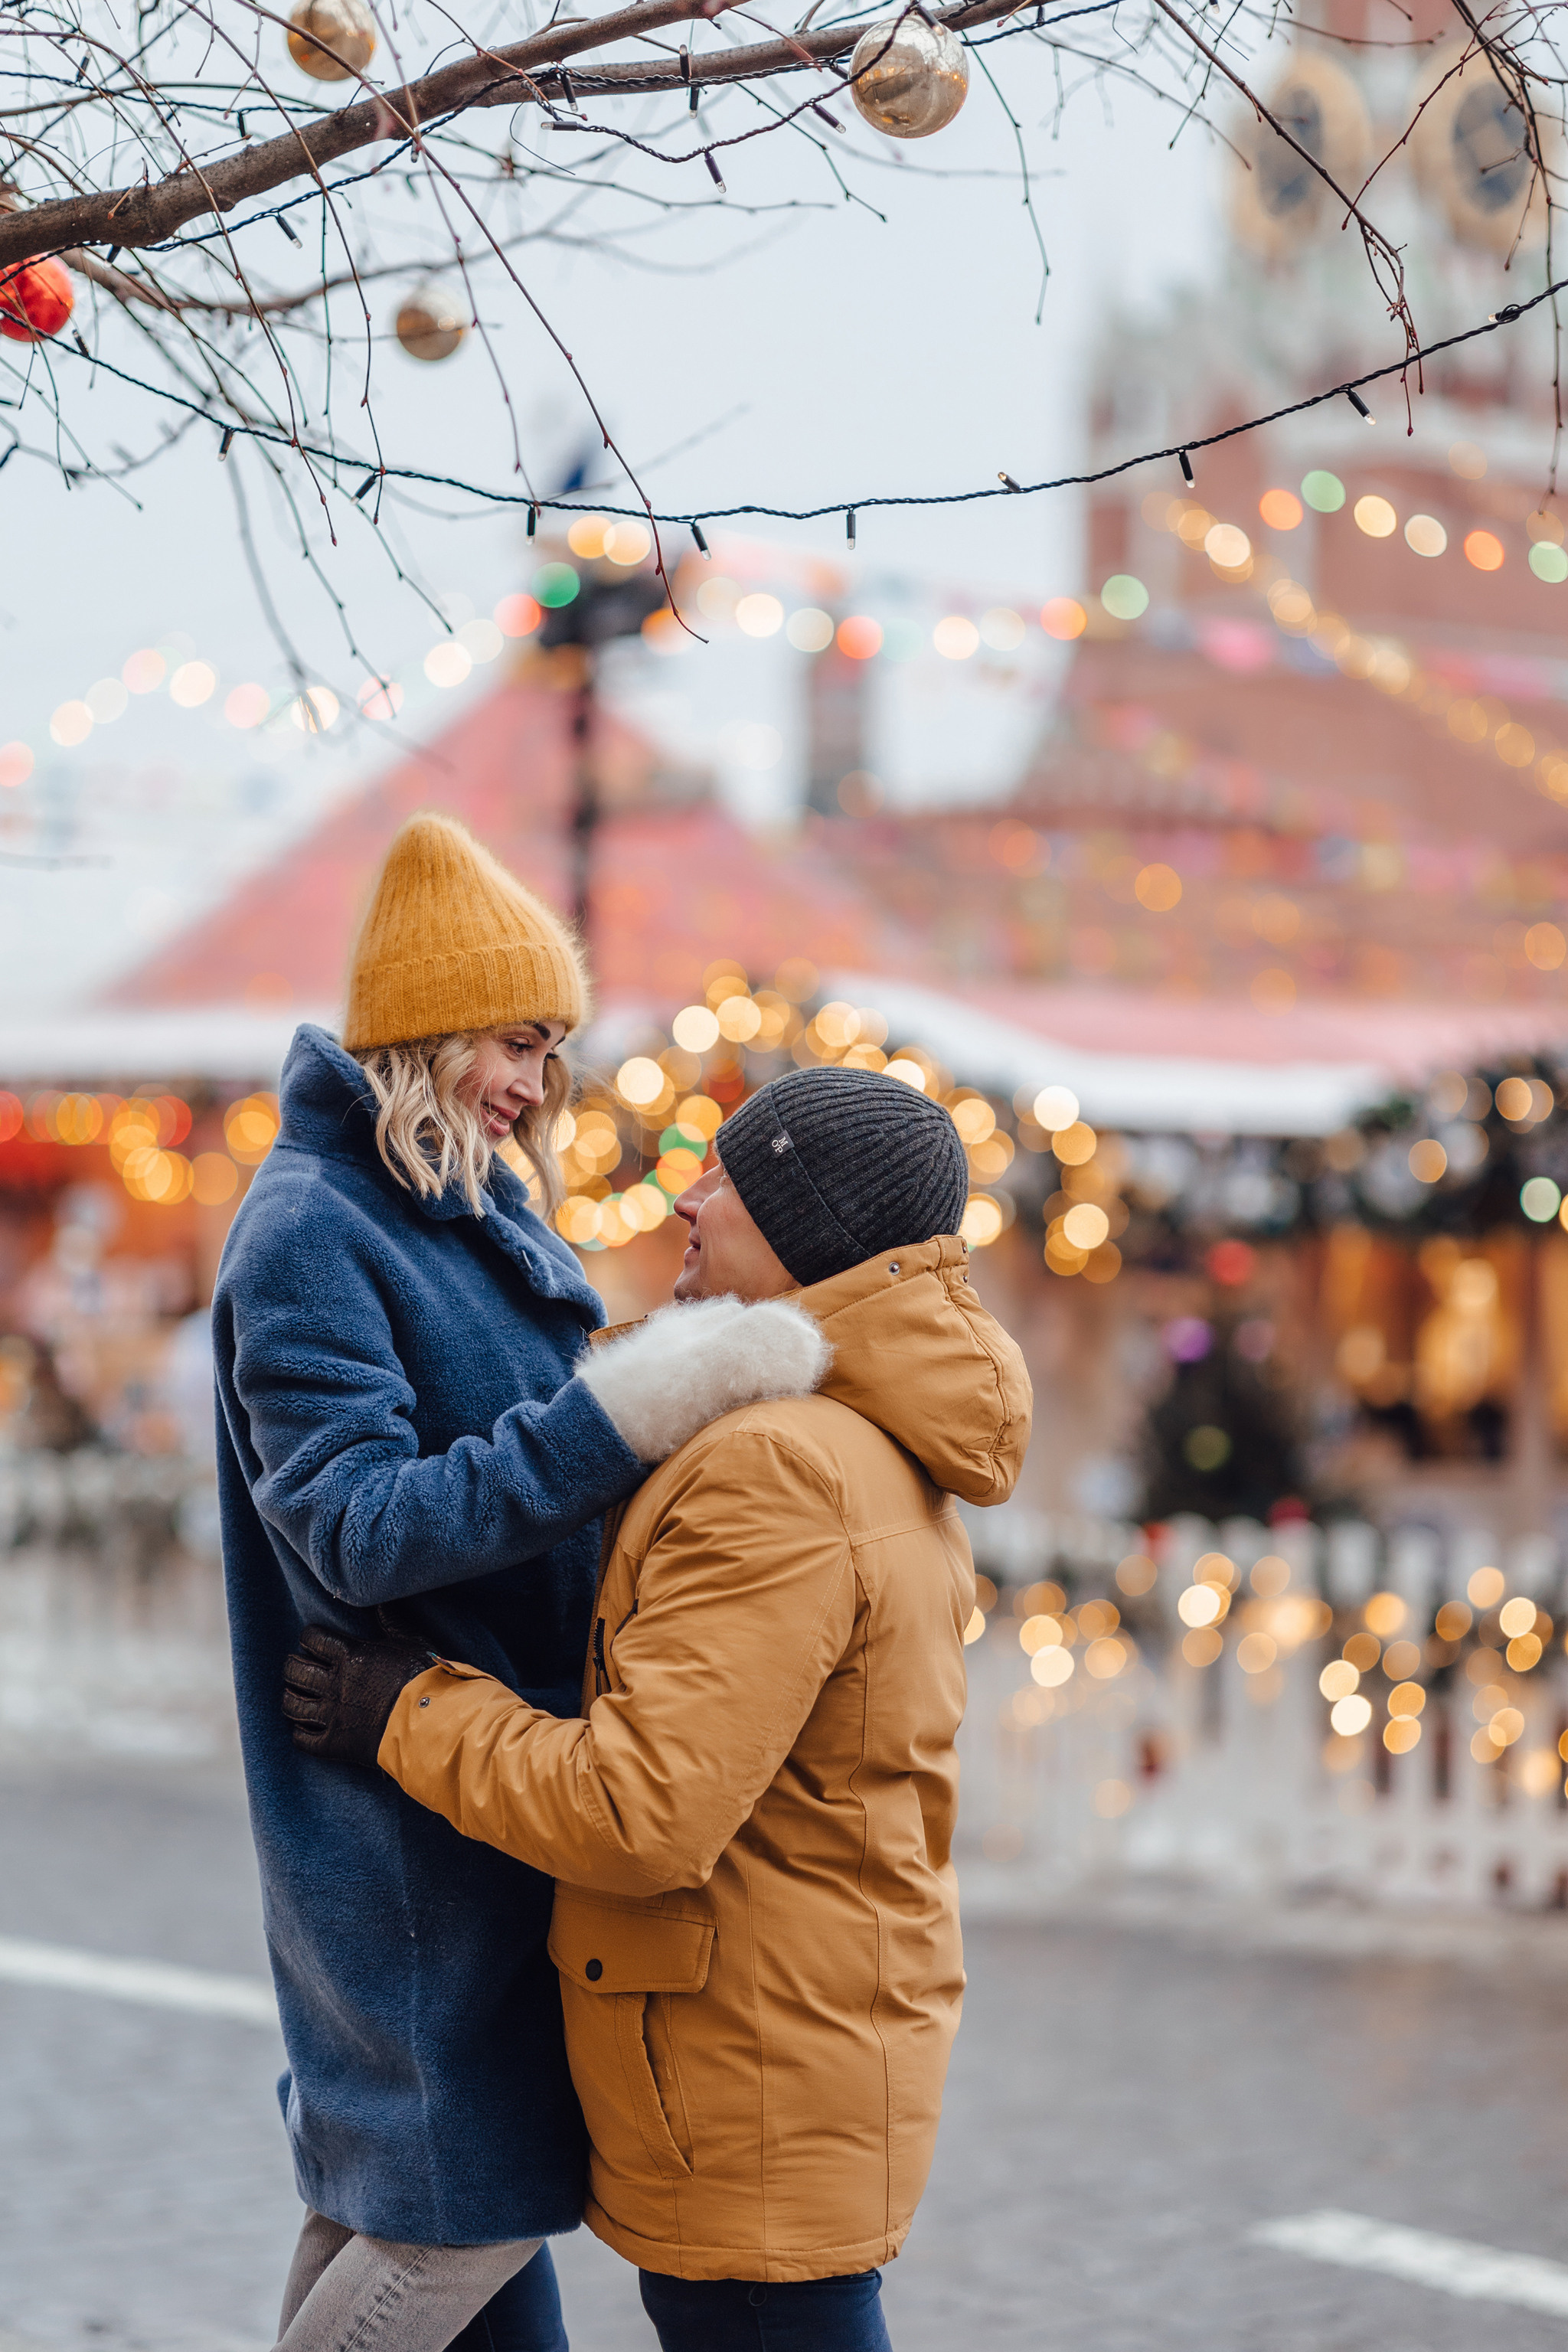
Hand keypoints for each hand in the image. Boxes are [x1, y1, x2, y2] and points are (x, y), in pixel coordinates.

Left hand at [283, 1622, 436, 1767]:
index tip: (311, 1639)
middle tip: (296, 1666)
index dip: (308, 1637)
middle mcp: (335, 1684)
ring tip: (292, 1696)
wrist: (429, 1720)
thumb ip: (391, 1623)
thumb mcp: (410, 1643)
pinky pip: (304, 1741)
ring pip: (293, 1705)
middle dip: (291, 1666)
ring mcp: (333, 1715)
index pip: (313, 1639)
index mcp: (351, 1656)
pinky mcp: (335, 1743)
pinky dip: (299, 1735)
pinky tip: (302, 1730)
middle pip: (295, 1671)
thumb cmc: (423, 1678)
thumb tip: (380, 1602)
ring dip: (289, 1699)